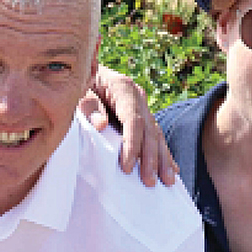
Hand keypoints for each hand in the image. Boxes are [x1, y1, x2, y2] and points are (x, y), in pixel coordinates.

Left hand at [82, 66, 177, 187]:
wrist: (83, 70)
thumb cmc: (79, 83)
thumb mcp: (79, 91)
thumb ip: (88, 106)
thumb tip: (101, 124)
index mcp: (123, 88)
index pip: (133, 120)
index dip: (132, 145)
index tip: (127, 167)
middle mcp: (138, 96)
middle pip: (149, 130)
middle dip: (151, 158)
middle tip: (150, 181)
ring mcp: (142, 106)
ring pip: (156, 135)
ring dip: (163, 159)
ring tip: (168, 181)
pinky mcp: (142, 116)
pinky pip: (155, 136)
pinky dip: (163, 154)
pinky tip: (172, 169)